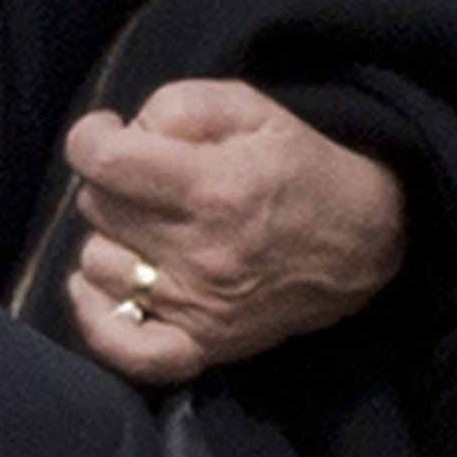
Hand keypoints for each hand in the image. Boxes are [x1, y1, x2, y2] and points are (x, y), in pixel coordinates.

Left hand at [63, 78, 407, 386]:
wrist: (365, 242)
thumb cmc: (302, 166)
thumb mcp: (251, 108)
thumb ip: (178, 107)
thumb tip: (124, 134)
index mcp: (211, 187)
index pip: (101, 161)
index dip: (92, 138)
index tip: (110, 135)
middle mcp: (200, 253)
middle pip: (97, 209)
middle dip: (114, 184)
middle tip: (150, 181)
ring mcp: (199, 307)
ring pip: (99, 266)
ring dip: (112, 240)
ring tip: (149, 229)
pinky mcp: (205, 345)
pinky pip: (127, 349)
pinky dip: (100, 321)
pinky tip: (97, 291)